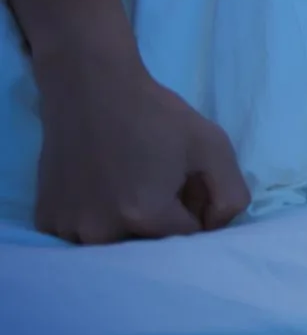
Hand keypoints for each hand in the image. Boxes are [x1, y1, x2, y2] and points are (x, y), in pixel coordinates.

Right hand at [33, 46, 250, 244]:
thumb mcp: (214, 145)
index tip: (185, 182)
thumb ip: (231, 195)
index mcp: (147, 215)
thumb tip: (216, 228)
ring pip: (118, 245)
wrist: (91, 88)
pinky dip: (99, 220)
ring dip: (129, 225)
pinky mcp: (46, 221)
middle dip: (164, 221)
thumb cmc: (156, 115)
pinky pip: (86, 236)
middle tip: (158, 180)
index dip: (194, 209)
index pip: (188, 238)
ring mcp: (68, 228)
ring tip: (128, 182)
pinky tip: (101, 187)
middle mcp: (102, 232)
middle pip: (151, 246)